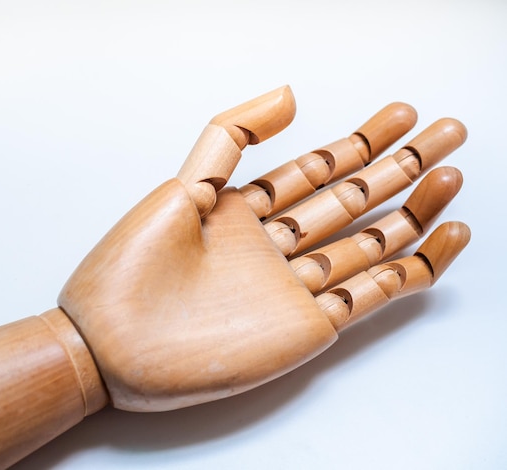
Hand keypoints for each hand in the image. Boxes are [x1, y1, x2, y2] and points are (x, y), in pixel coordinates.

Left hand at [58, 86, 469, 411]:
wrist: (109, 348)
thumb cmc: (131, 269)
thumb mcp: (181, 188)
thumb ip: (234, 137)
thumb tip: (291, 93)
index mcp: (244, 211)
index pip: (317, 169)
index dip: (361, 141)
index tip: (402, 115)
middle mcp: (274, 246)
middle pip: (351, 200)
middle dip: (401, 167)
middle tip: (448, 134)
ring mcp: (293, 287)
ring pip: (368, 243)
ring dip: (413, 212)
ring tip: (451, 179)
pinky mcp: (305, 328)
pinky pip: (371, 294)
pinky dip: (411, 269)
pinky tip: (441, 240)